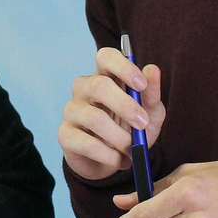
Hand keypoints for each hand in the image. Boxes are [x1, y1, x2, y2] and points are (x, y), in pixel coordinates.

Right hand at [58, 47, 164, 181]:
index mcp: (105, 76)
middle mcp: (84, 88)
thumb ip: (152, 94)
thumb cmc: (131, 129)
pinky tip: (119, 160)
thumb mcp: (150, 114)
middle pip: (99, 86)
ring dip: (120, 138)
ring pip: (94, 119)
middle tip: (142, 124)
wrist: (114, 161)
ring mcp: (72, 110)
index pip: (106, 57)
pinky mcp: (64, 134)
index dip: (123, 66)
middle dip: (125, 106)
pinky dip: (109, 155)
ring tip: (132, 150)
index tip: (141, 85)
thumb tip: (152, 69)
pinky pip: (87, 144)